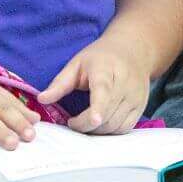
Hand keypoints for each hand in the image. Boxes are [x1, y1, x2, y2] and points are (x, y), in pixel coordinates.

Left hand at [38, 35, 153, 133]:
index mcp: (106, 69)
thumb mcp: (77, 64)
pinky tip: (100, 124)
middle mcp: (125, 83)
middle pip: (107, 114)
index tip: (94, 119)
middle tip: (72, 121)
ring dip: (96, 130)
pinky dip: (110, 131)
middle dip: (84, 125)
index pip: (103, 90)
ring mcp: (136, 96)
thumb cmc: (100, 58)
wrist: (133, 50)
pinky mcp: (141, 106)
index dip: (98, 107)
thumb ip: (60, 83)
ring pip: (115, 124)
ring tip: (85, 121)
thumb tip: (42, 100)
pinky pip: (125, 127)